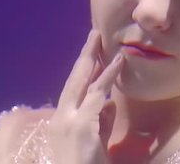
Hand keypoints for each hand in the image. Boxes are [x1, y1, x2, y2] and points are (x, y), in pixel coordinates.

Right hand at [48, 30, 124, 163]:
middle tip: (94, 35)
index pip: (73, 90)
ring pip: (84, 83)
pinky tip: (117, 63)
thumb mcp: (95, 144)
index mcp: (63, 122)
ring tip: (101, 40)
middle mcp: (62, 118)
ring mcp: (69, 122)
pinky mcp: (81, 127)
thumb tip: (110, 104)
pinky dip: (108, 77)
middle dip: (85, 56)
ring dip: (96, 59)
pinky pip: (97, 96)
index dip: (83, 70)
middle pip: (74, 80)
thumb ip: (101, 124)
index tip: (93, 53)